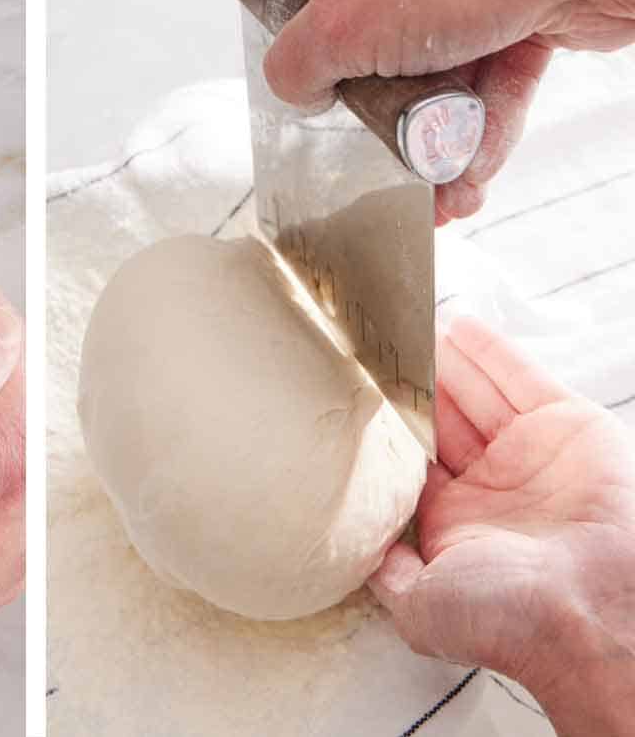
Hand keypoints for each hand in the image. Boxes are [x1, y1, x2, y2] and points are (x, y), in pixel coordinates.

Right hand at [262, 0, 634, 222]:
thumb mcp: (335, 26)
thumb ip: (293, 67)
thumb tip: (297, 92)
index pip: (304, 5)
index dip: (316, 60)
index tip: (329, 104)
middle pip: (373, 59)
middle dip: (387, 124)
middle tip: (392, 166)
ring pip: (435, 82)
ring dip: (439, 146)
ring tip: (445, 193)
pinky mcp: (515, 9)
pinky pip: (487, 86)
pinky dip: (482, 131)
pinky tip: (474, 174)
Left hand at [369, 317, 634, 736]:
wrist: (595, 609)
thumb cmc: (507, 618)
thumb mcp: (421, 608)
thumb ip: (386, 573)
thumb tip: (352, 549)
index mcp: (456, 524)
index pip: (408, 461)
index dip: (381, 429)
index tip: (347, 396)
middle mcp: (493, 487)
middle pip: (439, 419)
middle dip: (407, 386)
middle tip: (370, 349)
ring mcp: (531, 454)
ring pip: (475, 392)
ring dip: (440, 360)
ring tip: (400, 326)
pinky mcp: (568, 424)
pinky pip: (519, 376)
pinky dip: (489, 349)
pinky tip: (455, 324)